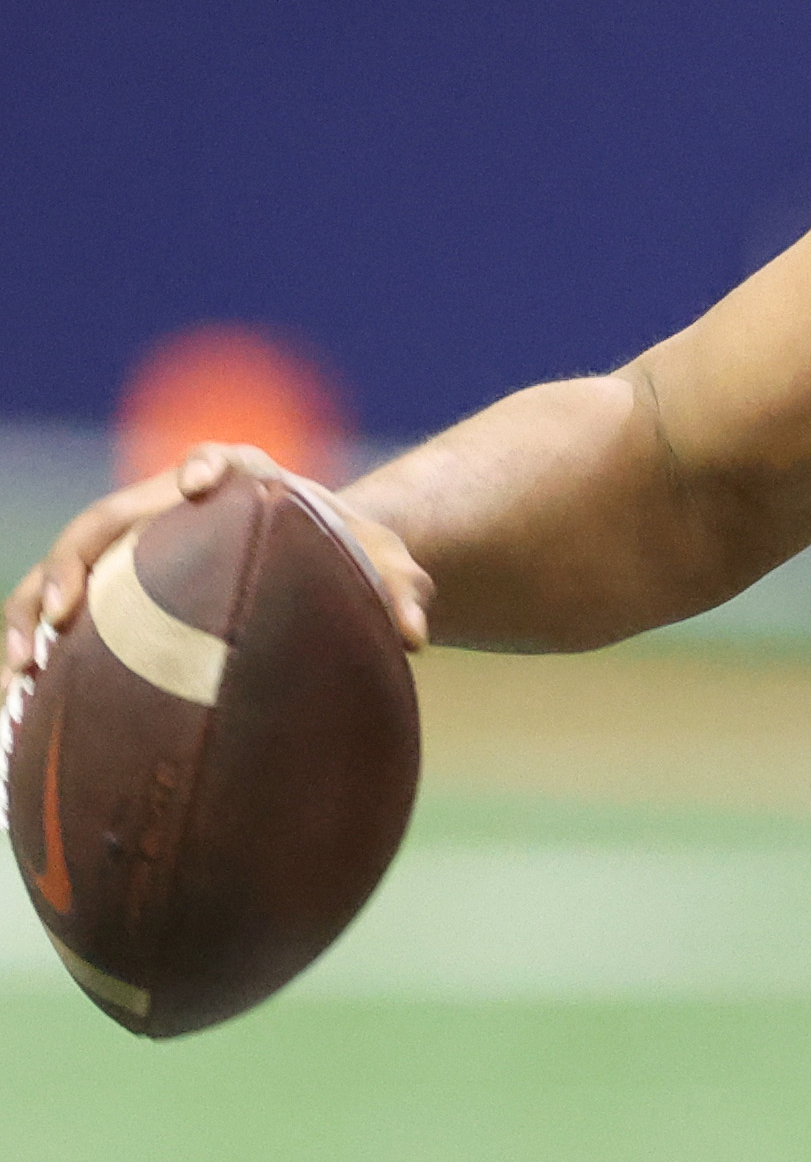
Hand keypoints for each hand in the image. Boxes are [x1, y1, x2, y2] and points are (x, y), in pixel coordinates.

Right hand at [3, 442, 433, 680]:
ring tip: (23, 667)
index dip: (206, 465)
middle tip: (64, 609)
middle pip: (109, 518)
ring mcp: (131, 547)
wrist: (306, 560)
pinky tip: (20, 699)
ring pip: (64, 569)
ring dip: (33, 614)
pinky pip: (54, 615)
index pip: (220, 461)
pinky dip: (33, 648)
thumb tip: (419, 634)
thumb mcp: (376, 562)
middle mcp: (169, 503)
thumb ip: (398, 587)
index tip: (202, 483)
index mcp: (241, 480)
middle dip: (77, 559)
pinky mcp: (109, 590)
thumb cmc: (337, 552)